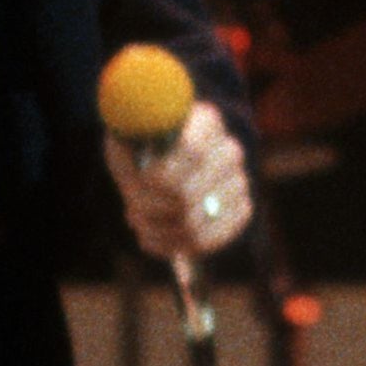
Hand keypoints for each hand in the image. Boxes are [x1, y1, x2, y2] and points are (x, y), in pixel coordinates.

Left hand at [112, 100, 250, 262]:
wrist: (159, 163)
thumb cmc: (138, 147)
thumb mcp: (125, 136)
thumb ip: (132, 144)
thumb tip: (144, 169)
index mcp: (205, 121)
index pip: (192, 152)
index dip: (160, 175)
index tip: (140, 180)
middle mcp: (229, 150)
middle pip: (187, 195)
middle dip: (149, 207)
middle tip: (131, 207)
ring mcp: (238, 182)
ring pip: (192, 225)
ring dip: (155, 228)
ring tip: (138, 220)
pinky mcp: (240, 211)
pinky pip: (207, 241)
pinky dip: (171, 245)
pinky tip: (153, 235)